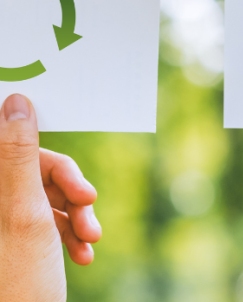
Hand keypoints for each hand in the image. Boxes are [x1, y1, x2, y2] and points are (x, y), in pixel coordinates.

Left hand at [0, 94, 101, 301]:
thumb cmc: (20, 282)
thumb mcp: (26, 212)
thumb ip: (19, 154)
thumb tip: (16, 102)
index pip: (18, 150)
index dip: (55, 167)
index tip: (82, 191)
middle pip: (40, 174)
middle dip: (73, 196)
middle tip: (91, 218)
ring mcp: (6, 221)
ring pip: (49, 198)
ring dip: (78, 218)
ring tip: (90, 243)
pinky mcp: (20, 239)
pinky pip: (50, 222)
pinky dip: (72, 236)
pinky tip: (83, 256)